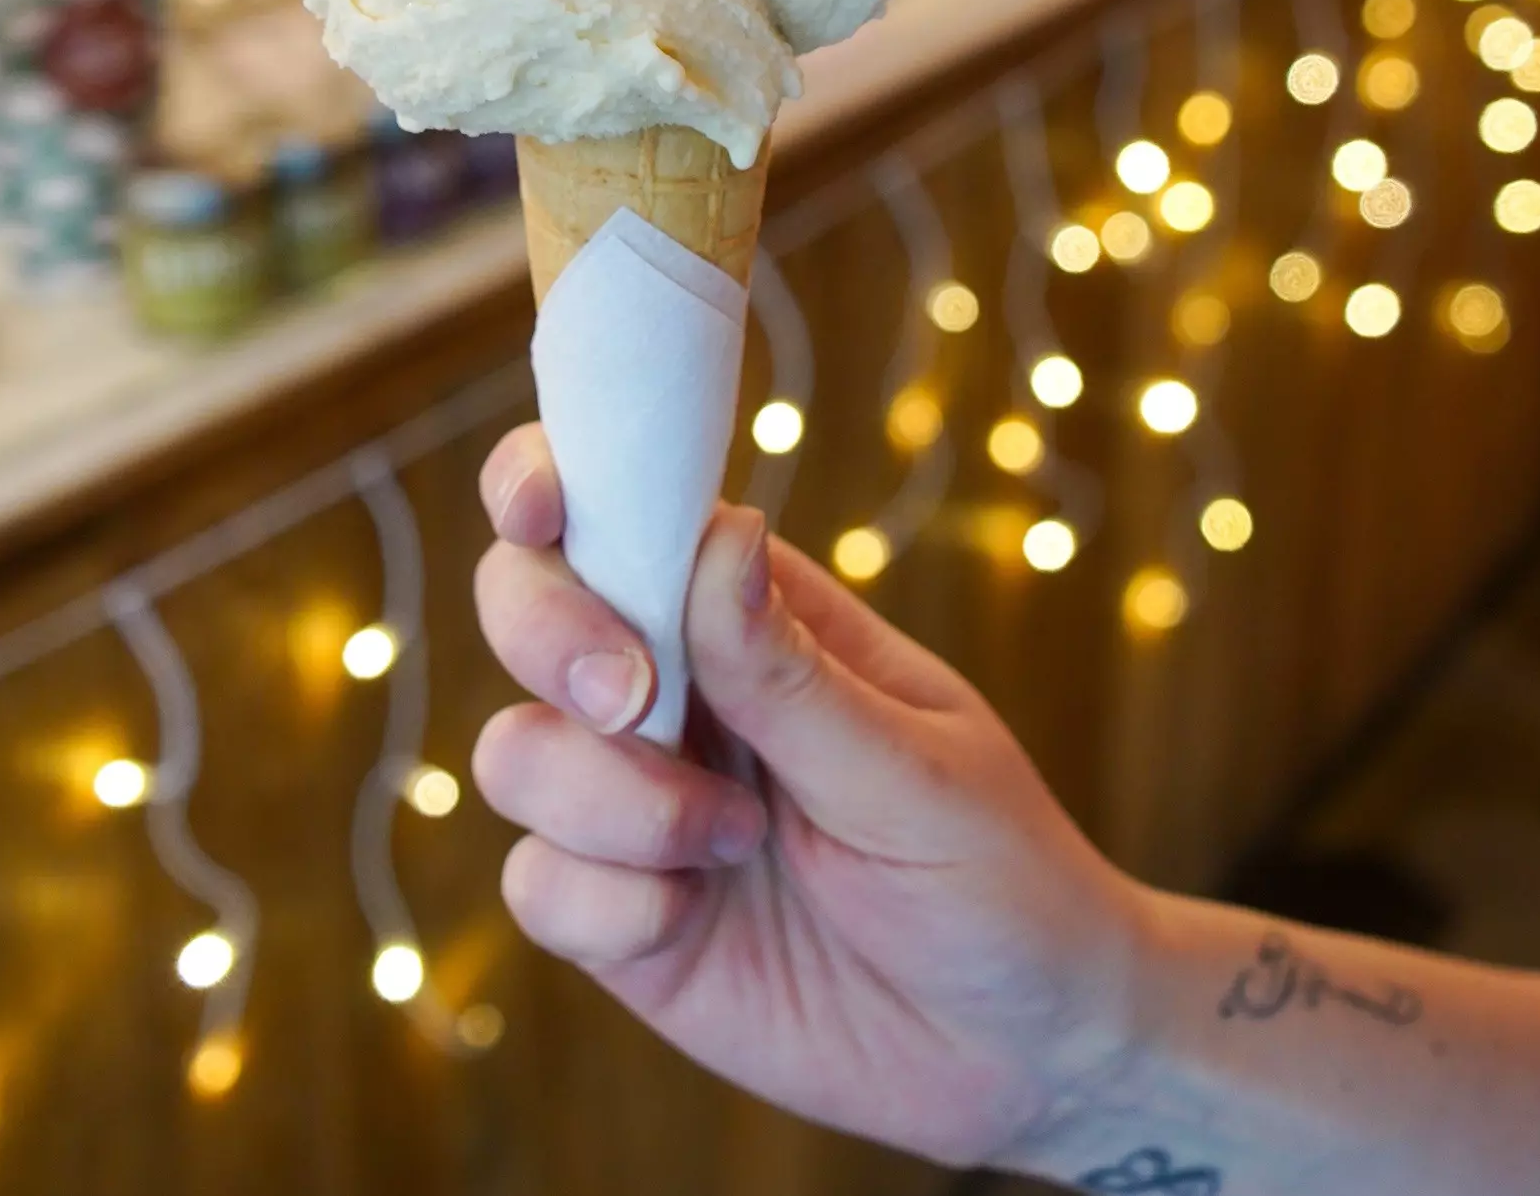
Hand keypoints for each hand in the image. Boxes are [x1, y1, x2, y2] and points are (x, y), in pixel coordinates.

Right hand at [471, 424, 1152, 1170]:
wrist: (1025, 1057)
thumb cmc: (996, 874)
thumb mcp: (915, 769)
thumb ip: (792, 671)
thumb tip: (719, 532)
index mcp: (750, 611)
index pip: (617, 506)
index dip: (545, 483)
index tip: (542, 513)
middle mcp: (673, 688)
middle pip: (522, 607)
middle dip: (552, 639)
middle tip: (636, 700)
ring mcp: (634, 802)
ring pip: (514, 753)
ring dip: (609, 798)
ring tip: (735, 842)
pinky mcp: (615, 915)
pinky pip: (535, 885)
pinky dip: (607, 907)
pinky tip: (691, 921)